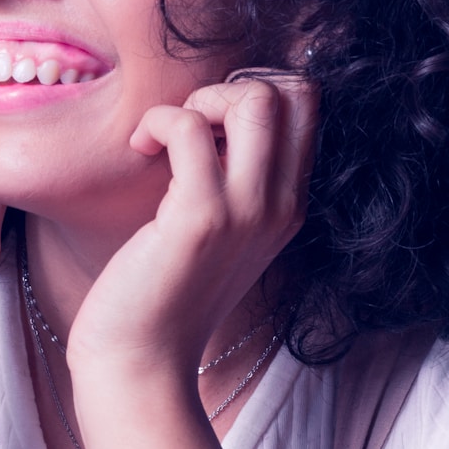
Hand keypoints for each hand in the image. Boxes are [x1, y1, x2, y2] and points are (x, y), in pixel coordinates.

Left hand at [66, 70, 318, 376]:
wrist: (141, 360)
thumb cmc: (166, 291)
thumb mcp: (220, 232)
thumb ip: (234, 179)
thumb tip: (214, 111)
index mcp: (289, 206)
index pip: (308, 110)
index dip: (256, 93)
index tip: (208, 127)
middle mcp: (281, 207)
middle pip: (294, 94)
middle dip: (233, 88)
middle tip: (188, 127)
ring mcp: (247, 212)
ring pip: (255, 100)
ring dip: (200, 101)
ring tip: (167, 139)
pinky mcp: (201, 218)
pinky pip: (187, 127)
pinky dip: (157, 122)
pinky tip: (140, 150)